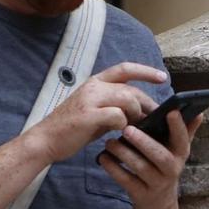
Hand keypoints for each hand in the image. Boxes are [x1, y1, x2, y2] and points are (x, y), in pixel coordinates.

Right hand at [29, 63, 163, 163]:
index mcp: (95, 82)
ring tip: (134, 127)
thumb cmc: (72, 128)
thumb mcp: (95, 111)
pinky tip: (120, 134)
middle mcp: (93, 86)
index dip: (146, 71)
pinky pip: (118, 116)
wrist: (46, 140)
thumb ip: (114, 106)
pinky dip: (123, 126)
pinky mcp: (89, 115)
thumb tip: (138, 111)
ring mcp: (90, 99)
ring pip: (127, 100)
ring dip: (135, 115)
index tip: (163, 77)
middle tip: (154, 118)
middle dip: (146, 104)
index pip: (125, 68)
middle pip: (131, 89)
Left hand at [97, 108, 204, 208]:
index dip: (178, 126)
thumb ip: (186, 132)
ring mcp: (156, 184)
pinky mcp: (141, 195)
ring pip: (141, 168)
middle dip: (144, 142)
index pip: (183, 139)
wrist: (157, 203)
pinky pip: (126, 181)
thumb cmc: (164, 168)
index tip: (171, 111)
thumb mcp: (177, 152)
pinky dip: (113, 169)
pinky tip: (103, 158)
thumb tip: (201, 111)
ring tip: (109, 142)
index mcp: (180, 155)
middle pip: (160, 156)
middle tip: (127, 129)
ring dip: (124, 154)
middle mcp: (172, 170)